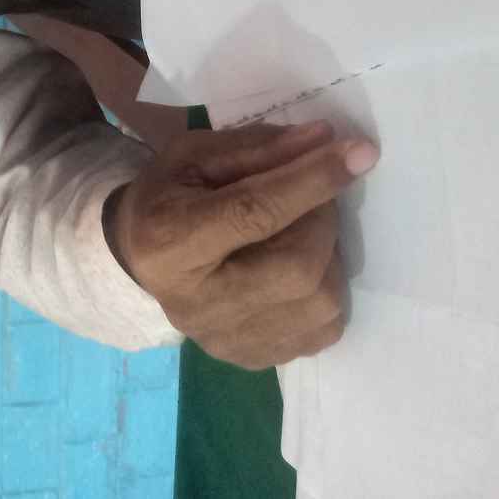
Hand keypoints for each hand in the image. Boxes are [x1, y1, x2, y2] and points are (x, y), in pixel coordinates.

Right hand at [104, 118, 376, 368]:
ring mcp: (226, 339)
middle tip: (316, 197)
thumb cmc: (169, 195)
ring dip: (329, 256)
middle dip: (322, 221)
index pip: (253, 213)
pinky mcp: (252, 359)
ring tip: (302, 234)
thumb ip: (258, 148)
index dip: (312, 181)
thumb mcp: (197, 155)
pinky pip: (323, 330)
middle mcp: (196, 303)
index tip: (360, 152)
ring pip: (321, 302)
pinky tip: (298, 270)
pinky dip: (326, 290)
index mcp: (170, 240)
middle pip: (297, 267)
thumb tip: (325, 139)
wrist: (138, 256)